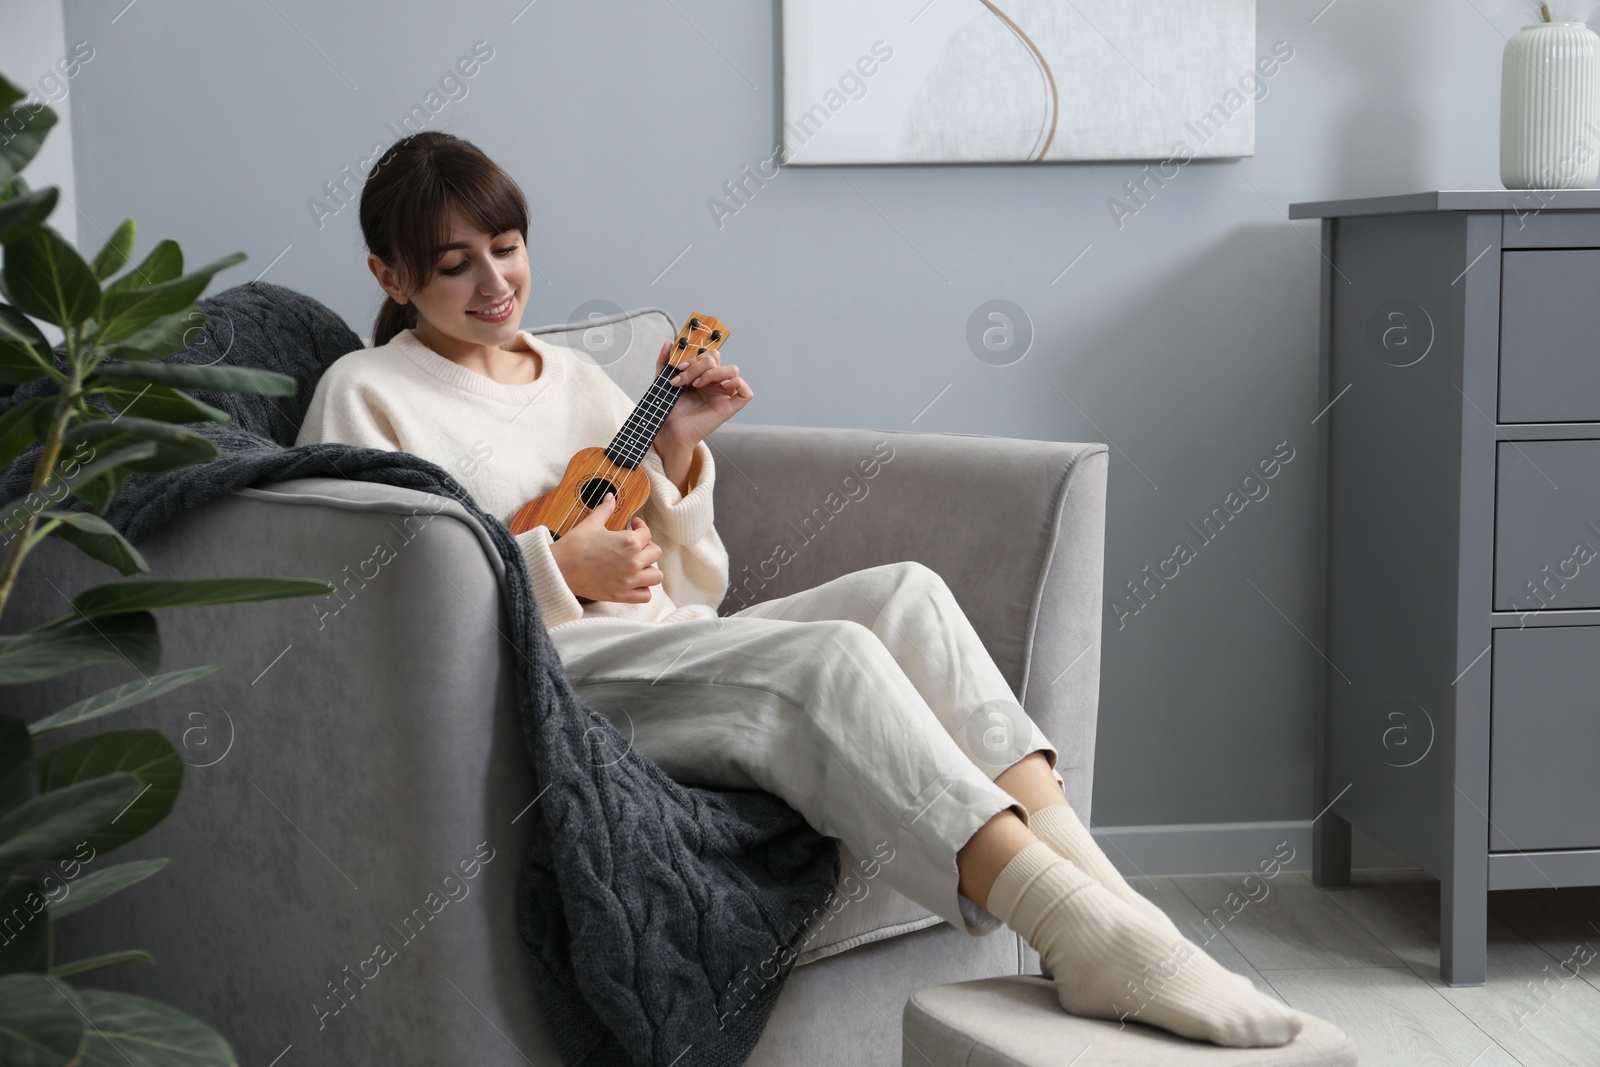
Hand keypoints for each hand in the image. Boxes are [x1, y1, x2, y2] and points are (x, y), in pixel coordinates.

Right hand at [547, 492, 662, 603]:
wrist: (559, 569)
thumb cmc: (574, 546)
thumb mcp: (591, 524)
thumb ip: (605, 510)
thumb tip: (611, 497)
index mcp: (629, 542)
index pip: (647, 533)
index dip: (640, 526)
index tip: (634, 525)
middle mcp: (634, 562)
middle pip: (655, 553)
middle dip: (646, 546)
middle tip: (635, 544)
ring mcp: (629, 581)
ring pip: (656, 576)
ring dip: (650, 568)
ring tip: (639, 564)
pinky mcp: (621, 595)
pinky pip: (645, 596)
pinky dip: (643, 589)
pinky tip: (634, 581)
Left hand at [655, 338, 752, 450]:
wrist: (669, 429)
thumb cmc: (669, 409)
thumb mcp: (663, 380)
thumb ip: (664, 362)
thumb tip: (668, 343)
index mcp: (703, 377)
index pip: (710, 356)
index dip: (696, 358)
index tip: (679, 368)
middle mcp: (715, 384)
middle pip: (718, 361)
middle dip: (698, 366)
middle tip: (683, 380)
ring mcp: (723, 395)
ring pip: (733, 370)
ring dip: (713, 373)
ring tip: (697, 385)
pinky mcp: (730, 408)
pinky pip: (746, 393)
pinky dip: (736, 384)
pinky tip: (720, 387)